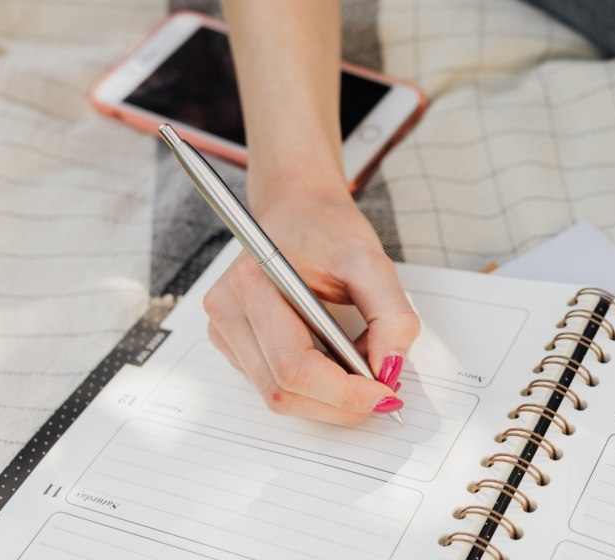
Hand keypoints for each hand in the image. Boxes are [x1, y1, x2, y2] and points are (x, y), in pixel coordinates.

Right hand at [203, 181, 419, 425]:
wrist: (298, 210)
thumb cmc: (328, 230)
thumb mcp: (371, 263)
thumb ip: (391, 316)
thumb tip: (390, 370)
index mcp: (254, 283)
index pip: (294, 367)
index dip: (344, 393)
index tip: (385, 394)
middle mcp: (228, 310)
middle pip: (283, 391)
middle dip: (340, 403)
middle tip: (382, 391)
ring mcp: (224, 329)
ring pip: (277, 396)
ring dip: (327, 398)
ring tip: (361, 369)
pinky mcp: (232, 342)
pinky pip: (272, 383)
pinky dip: (313, 386)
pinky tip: (335, 361)